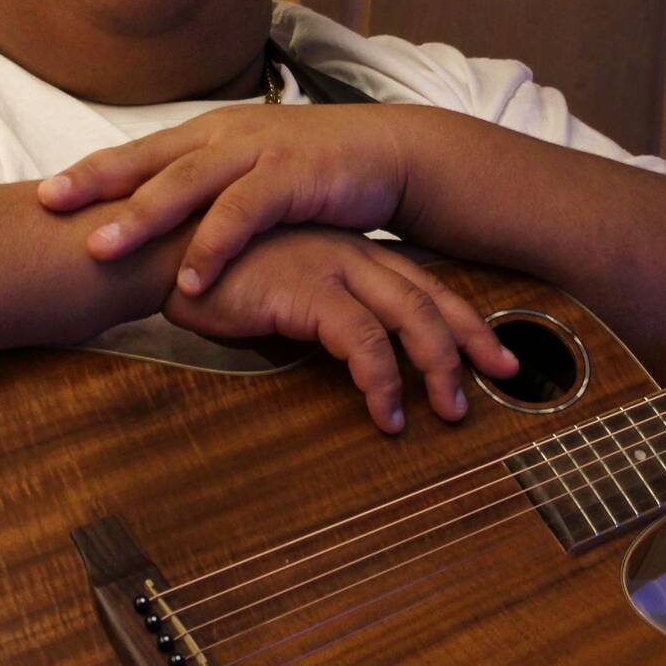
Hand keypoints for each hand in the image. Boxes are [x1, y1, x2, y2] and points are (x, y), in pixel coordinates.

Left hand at [39, 105, 414, 298]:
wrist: (389, 154)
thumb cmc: (314, 172)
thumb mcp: (250, 175)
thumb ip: (205, 194)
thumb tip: (151, 226)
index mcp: (209, 133)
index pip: (138, 152)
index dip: (89, 171)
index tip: (39, 194)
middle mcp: (226, 134)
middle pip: (149, 160)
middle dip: (95, 182)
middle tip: (46, 205)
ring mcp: (259, 151)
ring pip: (188, 183)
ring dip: (142, 216)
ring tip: (101, 249)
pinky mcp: (293, 175)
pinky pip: (244, 213)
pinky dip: (213, 245)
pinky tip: (189, 279)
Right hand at [161, 226, 516, 432]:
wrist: (157, 251)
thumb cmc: (207, 272)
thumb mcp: (275, 288)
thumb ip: (310, 308)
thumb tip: (333, 346)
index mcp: (346, 248)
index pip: (419, 280)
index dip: (460, 314)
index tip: (489, 348)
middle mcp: (350, 253)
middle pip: (431, 296)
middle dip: (473, 338)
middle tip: (508, 374)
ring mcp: (333, 267)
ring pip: (411, 318)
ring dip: (437, 369)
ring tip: (450, 413)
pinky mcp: (308, 291)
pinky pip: (363, 342)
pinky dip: (381, 382)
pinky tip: (385, 416)